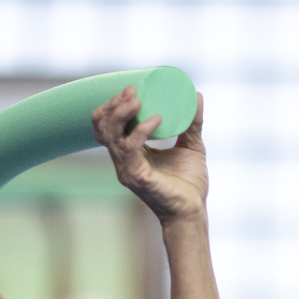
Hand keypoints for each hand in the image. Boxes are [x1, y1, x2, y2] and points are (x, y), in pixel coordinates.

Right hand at [91, 87, 207, 223]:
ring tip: (138, 99)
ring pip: (111, 135)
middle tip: (133, 90)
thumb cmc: (189, 184)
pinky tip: (157, 119)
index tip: (131, 87)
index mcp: (130, 152)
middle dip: (114, 105)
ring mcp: (127, 169)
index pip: (108, 124)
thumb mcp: (191, 145)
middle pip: (103, 126)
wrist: (193, 211)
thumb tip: (196, 95)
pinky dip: (141, 130)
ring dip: (122, 113)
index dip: (114, 104)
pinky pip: (131, 148)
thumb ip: (192, 123)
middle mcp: (123, 160)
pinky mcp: (136, 176)